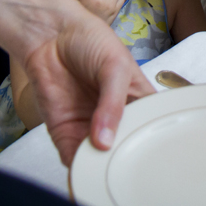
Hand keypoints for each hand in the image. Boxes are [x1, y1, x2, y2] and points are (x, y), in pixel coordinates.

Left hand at [22, 6, 154, 165]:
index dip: (154, 142)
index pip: (152, 127)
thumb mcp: (115, 66)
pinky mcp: (66, 132)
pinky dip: (77, 166)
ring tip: (106, 169)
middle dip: (127, 158)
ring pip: (102, 157)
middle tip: (127, 166)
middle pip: (128, 147)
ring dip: (102, 165)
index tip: (154, 155)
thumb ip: (112, 103)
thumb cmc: (91, 40)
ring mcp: (92, 127)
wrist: (50, 36)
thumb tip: (105, 140)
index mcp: (139, 100)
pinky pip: (74, 157)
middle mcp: (118, 117)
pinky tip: (84, 167)